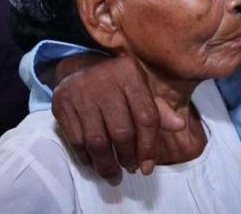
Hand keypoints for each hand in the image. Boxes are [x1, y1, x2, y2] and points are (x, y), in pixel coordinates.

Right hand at [51, 55, 185, 181]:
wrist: (79, 66)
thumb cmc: (118, 82)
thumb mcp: (142, 87)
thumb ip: (159, 109)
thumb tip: (179, 125)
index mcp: (130, 74)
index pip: (146, 117)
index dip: (149, 146)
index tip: (148, 166)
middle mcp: (104, 80)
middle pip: (122, 132)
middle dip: (128, 157)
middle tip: (131, 169)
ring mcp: (80, 93)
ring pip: (97, 140)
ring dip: (107, 164)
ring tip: (114, 174)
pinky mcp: (61, 104)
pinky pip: (76, 140)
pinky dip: (87, 157)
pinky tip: (95, 163)